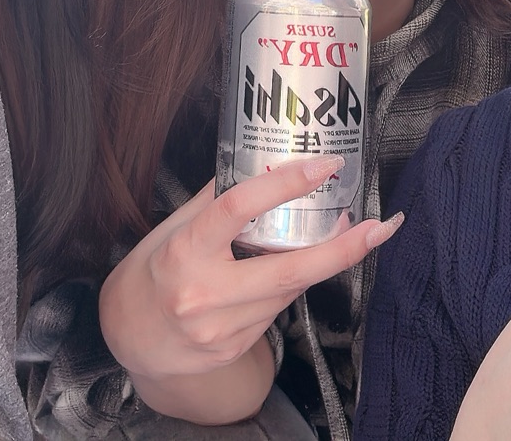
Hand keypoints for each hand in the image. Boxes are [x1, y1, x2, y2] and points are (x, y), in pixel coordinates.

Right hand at [98, 156, 402, 422]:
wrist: (131, 338)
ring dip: (315, 263)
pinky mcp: (233, 348)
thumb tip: (259, 161)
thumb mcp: (171, 228)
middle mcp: (202, 295)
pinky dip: (287, 287)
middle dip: (341, 250)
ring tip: (339, 236)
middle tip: (380, 227)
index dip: (283, 185)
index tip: (323, 166)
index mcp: (183, 251)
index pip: (236, 209)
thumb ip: (214, 200)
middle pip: (286, 271)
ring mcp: (220, 329)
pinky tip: (285, 272)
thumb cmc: (152, 272)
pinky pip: (275, 311)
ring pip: (286, 291)